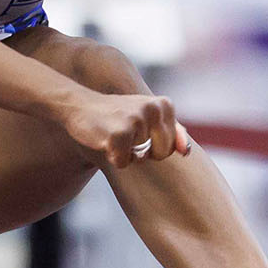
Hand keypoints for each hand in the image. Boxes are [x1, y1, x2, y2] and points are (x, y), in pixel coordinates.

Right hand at [60, 92, 191, 167]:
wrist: (80, 106)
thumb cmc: (118, 116)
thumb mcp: (149, 118)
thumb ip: (174, 133)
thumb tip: (186, 152)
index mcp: (165, 104)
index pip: (172, 146)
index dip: (154, 146)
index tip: (140, 130)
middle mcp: (154, 109)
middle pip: (161, 154)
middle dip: (144, 152)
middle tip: (127, 134)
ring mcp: (136, 120)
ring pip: (140, 159)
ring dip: (126, 153)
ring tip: (115, 133)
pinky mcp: (119, 134)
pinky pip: (123, 163)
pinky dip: (113, 158)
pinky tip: (105, 139)